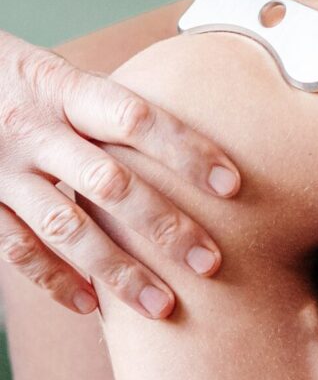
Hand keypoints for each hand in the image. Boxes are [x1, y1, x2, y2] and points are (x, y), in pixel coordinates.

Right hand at [0, 32, 239, 318]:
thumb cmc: (19, 78)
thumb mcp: (61, 72)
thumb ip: (109, 103)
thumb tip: (186, 128)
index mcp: (64, 88)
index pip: (136, 118)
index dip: (186, 150)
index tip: (232, 184)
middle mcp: (35, 129)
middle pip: (109, 183)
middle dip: (163, 226)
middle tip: (210, 263)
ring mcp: (3, 170)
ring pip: (66, 229)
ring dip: (117, 271)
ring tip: (162, 306)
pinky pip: (17, 250)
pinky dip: (55, 280)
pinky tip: (93, 305)